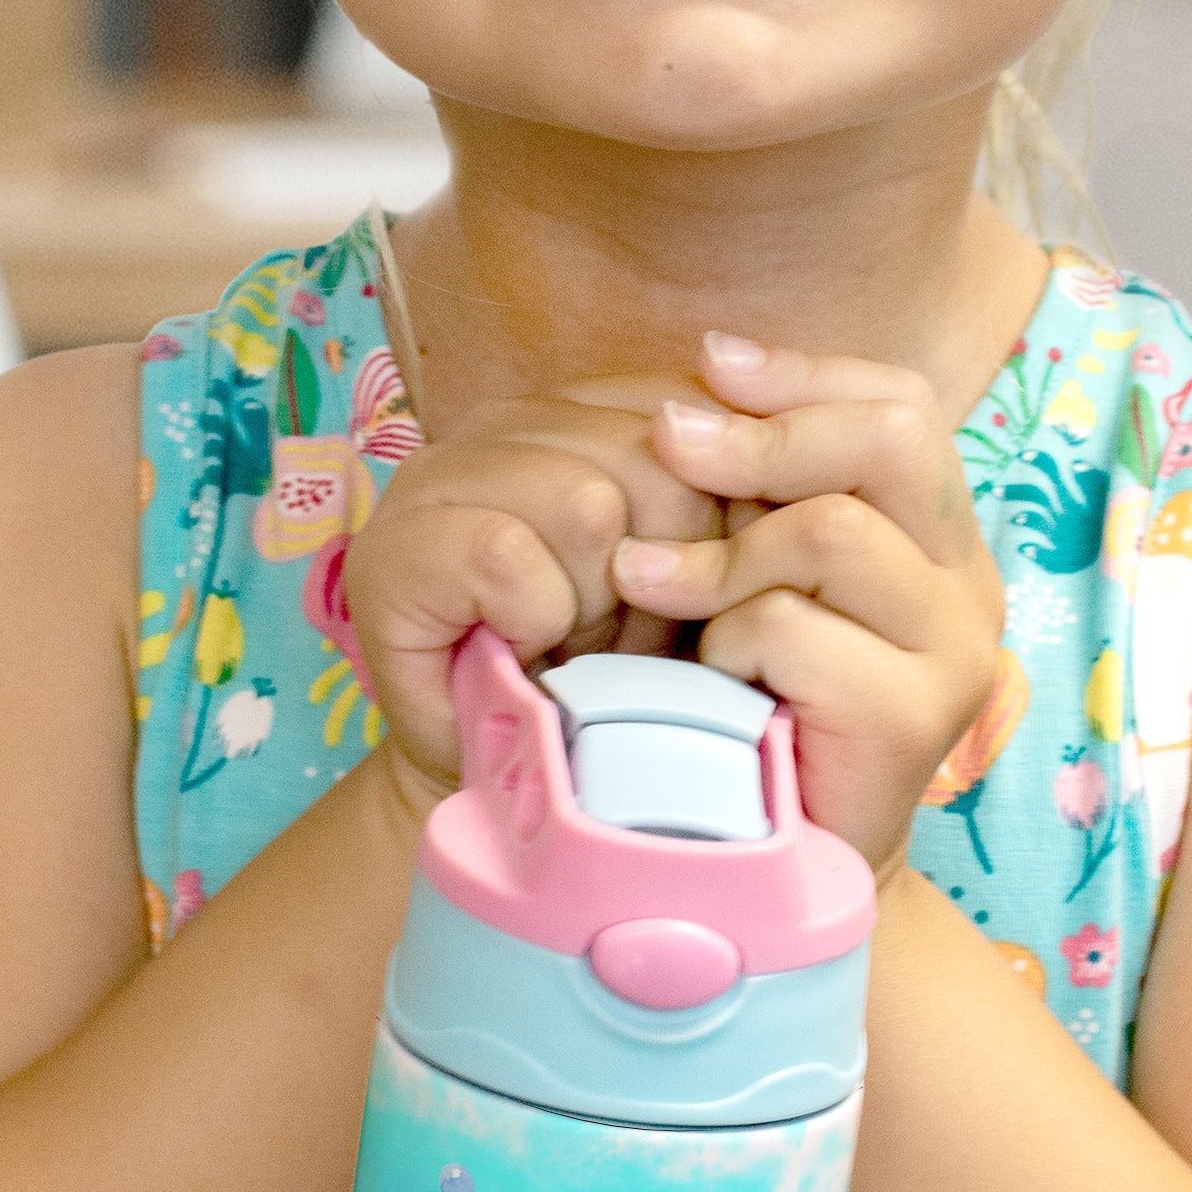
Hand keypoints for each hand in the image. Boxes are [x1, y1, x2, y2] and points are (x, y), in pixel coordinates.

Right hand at [341, 378, 719, 811]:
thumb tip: (795, 472)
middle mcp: (509, 418)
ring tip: (579, 644)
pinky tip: (522, 648)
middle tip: (632, 634)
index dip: (725, 515)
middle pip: (657, 459)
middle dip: (669, 573)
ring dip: (599, 605)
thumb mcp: (699, 576)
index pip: (700, 410)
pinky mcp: (395, 547)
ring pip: (584, 504)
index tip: (701, 591)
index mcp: (589, 409)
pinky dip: (534, 622)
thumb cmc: (619, 674)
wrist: (514, 781)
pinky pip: (508, 559)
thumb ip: (737, 502)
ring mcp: (441, 472)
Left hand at [607, 332, 1007, 874]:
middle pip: (891, 439)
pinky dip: (727, 644)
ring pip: (831, 532)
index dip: (806, 372)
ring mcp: (956, 650)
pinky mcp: (917, 716)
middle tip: (667, 439)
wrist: (783, 861)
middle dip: (764, 432)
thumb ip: (755, 492)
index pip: (901, 405)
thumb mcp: (753, 575)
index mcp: (937, 535)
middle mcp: (969, 583)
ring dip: (722, 554)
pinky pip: (794, 630)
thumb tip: (698, 383)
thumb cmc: (751, 705)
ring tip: (651, 587)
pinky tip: (711, 683)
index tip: (710, 362)